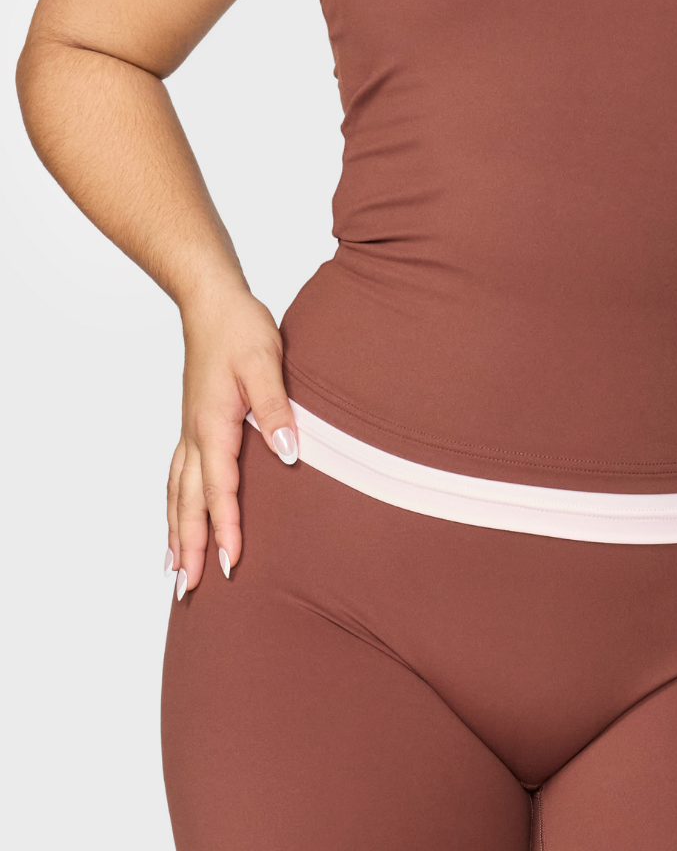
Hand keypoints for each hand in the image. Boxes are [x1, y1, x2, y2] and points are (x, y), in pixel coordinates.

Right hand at [165, 284, 296, 595]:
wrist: (212, 302)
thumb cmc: (241, 329)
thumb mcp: (266, 362)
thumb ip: (276, 408)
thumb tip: (288, 453)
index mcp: (214, 424)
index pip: (221, 487)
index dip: (225, 527)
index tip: (232, 564)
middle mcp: (195, 434)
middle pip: (189, 501)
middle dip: (190, 546)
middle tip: (189, 590)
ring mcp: (189, 430)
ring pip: (177, 492)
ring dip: (175, 532)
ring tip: (174, 572)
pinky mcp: (192, 424)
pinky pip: (176, 476)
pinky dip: (172, 505)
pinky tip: (173, 518)